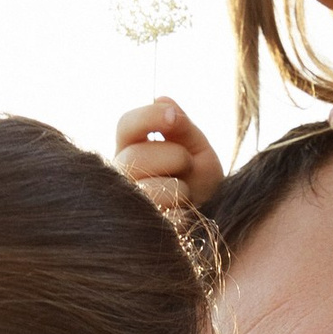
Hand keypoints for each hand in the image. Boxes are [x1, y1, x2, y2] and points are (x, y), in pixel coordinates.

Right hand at [114, 95, 222, 213]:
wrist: (213, 222)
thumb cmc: (200, 184)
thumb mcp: (198, 149)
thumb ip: (182, 127)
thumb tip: (161, 99)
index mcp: (130, 150)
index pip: (125, 125)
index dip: (148, 117)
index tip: (174, 117)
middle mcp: (120, 177)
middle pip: (136, 156)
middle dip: (175, 157)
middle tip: (189, 166)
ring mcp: (125, 207)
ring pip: (149, 190)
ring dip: (180, 189)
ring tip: (186, 195)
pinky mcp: (138, 234)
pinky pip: (165, 220)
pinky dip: (182, 216)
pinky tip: (182, 216)